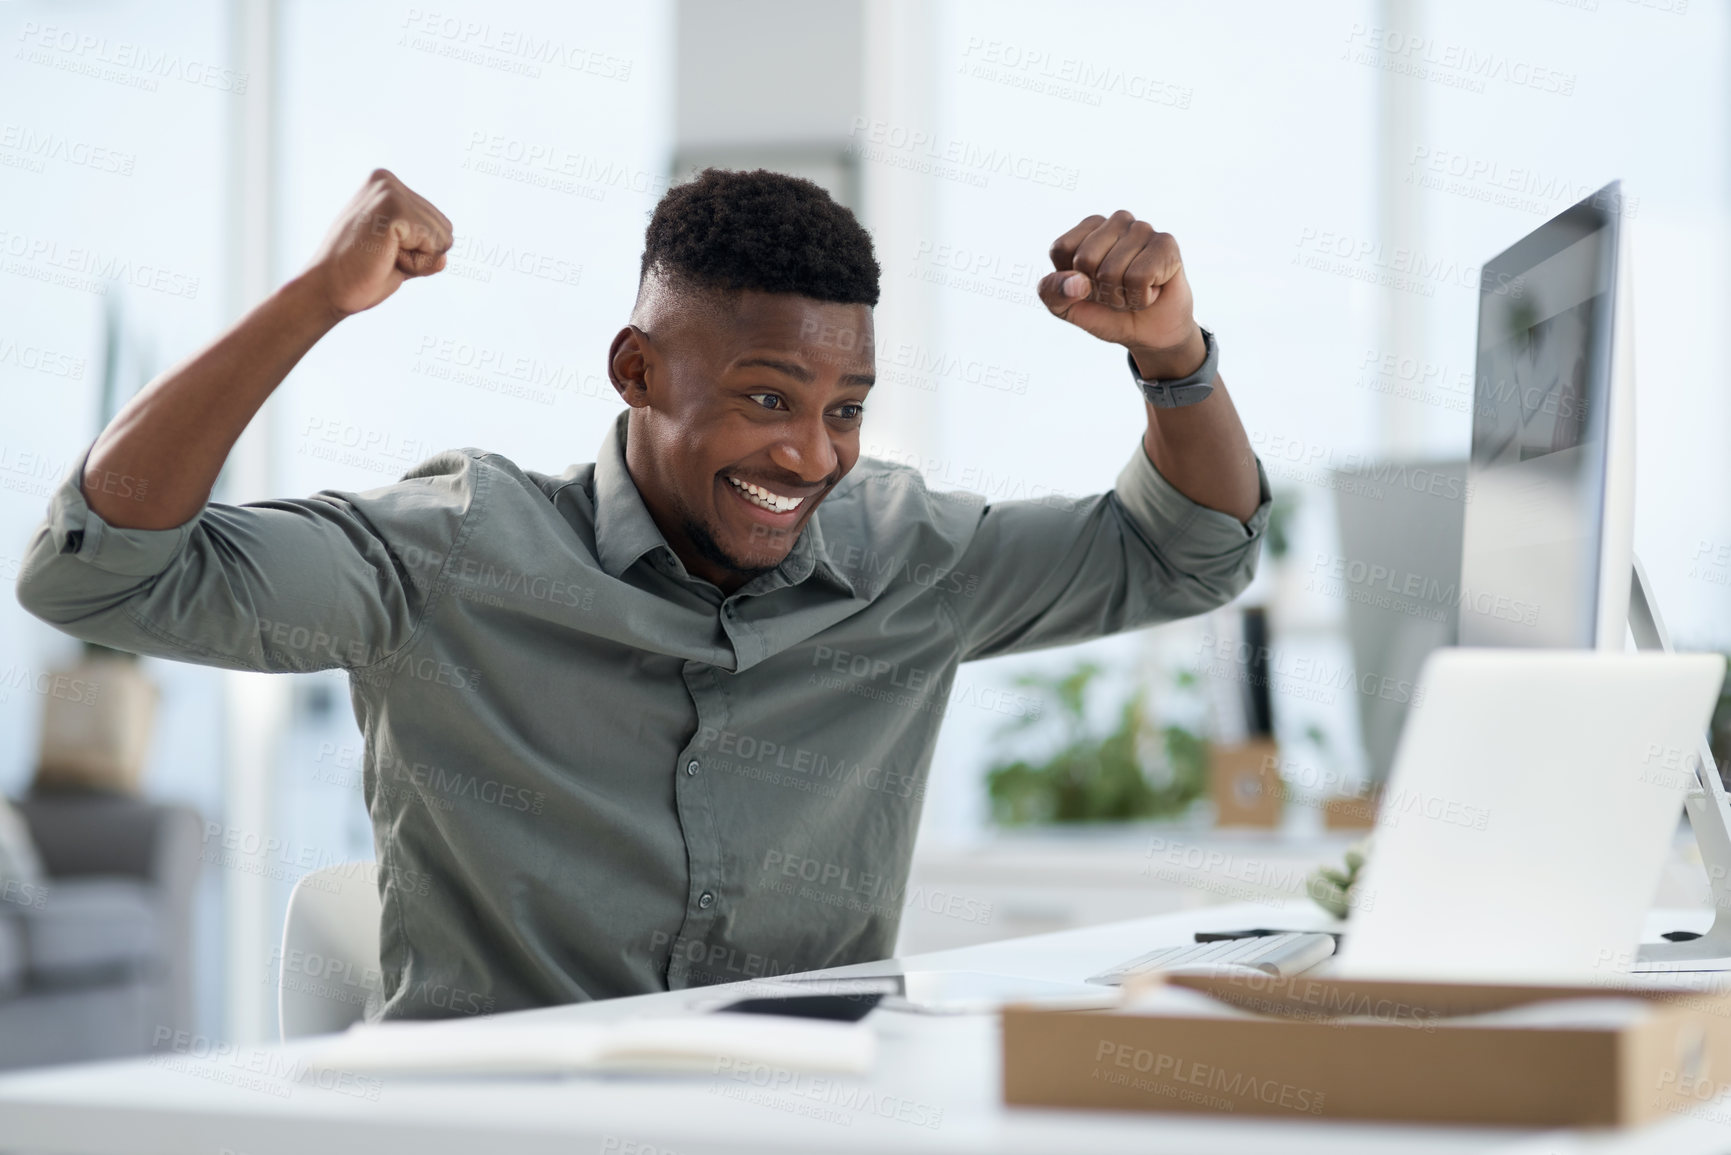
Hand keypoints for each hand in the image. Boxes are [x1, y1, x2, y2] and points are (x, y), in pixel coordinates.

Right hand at [301, 169, 453, 319]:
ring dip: (417, 260)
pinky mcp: (393, 209)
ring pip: (443, 238)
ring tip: (380, 257)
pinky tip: (383, 258)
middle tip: (380, 257)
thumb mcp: (401, 258)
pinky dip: (415, 264)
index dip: (419, 251)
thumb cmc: (359, 276)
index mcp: (386, 184)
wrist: (326, 290)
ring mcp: (389, 191)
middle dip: (421, 255)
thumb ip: (426, 251)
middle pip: (445, 229)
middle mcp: (387, 180)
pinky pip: (434, 246)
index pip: (438, 223)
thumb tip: (445, 259)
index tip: (383, 252)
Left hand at [1037, 211, 1202, 374]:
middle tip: (1116, 291)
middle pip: (1085, 259)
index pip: (1061, 249)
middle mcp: (1116, 221)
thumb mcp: (1066, 307)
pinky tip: (1153, 290)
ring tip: (1134, 291)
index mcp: (1088, 228)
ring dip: (1121, 297)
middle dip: (1098, 290)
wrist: (1149, 334)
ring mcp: (1142, 229)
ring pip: (1111, 271)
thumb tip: (1076, 281)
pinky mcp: (1166, 243)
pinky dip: (1141, 298)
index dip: (1072, 281)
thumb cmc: (1107, 313)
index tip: (1089, 287)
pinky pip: (1138, 277)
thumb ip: (1052, 292)